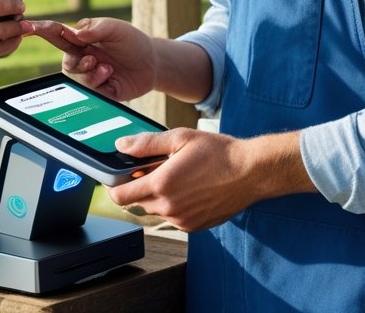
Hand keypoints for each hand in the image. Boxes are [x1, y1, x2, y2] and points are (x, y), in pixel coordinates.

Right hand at [27, 18, 155, 101]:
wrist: (152, 63)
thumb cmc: (132, 41)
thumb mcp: (115, 28)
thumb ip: (94, 28)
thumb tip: (74, 33)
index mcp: (81, 40)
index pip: (57, 35)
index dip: (41, 30)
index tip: (27, 27)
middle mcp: (83, 58)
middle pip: (66, 63)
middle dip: (77, 63)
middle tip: (93, 58)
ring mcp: (90, 75)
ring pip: (77, 79)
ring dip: (89, 74)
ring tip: (107, 68)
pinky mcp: (100, 90)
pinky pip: (90, 91)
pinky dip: (98, 82)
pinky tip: (110, 75)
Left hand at [104, 128, 264, 232]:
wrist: (251, 172)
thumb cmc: (219, 153)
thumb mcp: (180, 138)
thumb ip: (147, 144)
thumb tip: (122, 145)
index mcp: (162, 185)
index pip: (120, 196)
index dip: (112, 186)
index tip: (114, 177)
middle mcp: (169, 207)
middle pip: (136, 202)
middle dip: (138, 186)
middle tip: (153, 168)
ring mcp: (182, 220)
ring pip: (155, 210)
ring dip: (157, 195)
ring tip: (175, 176)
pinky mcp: (194, 226)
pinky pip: (172, 217)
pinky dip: (173, 204)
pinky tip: (188, 188)